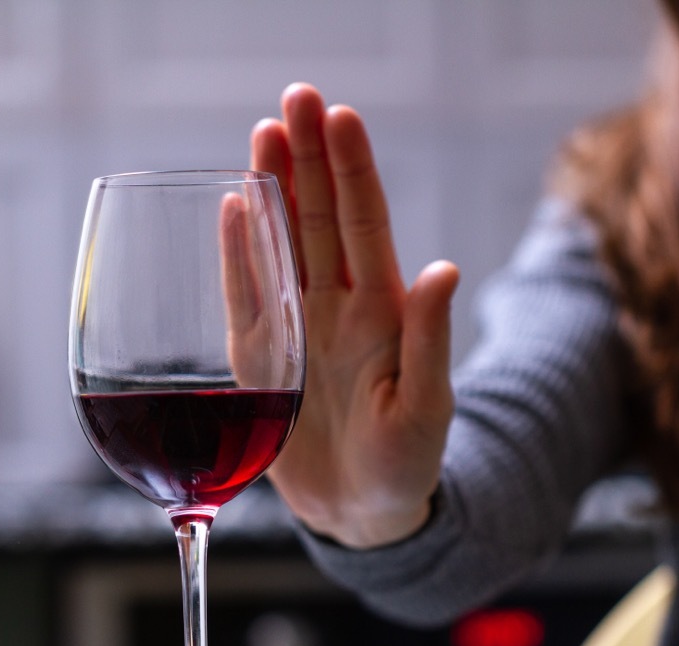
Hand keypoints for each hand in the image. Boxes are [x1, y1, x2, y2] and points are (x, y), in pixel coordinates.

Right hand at [250, 83, 458, 547]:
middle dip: (308, 157)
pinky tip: (234, 207)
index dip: (352, 171)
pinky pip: (244, 296)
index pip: (365, 226)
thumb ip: (431, 342)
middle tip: (295, 98)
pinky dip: (238, 253)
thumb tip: (444, 269)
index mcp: (383, 314)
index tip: (339, 116)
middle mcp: (338, 308)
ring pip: (282, 245)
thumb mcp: (427, 408)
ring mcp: (298, 328)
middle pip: (320, 218)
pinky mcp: (261, 358)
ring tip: (263, 132)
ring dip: (272, 188)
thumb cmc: (407, 467)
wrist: (362, 515)